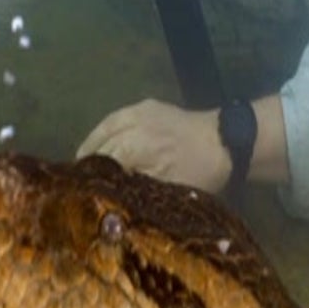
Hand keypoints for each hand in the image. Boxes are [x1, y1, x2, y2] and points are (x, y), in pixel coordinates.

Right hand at [76, 99, 230, 193]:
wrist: (226, 140)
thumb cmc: (200, 172)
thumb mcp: (169, 190)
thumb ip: (135, 191)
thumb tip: (111, 201)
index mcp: (134, 147)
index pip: (101, 164)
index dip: (91, 182)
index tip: (83, 196)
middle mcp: (131, 125)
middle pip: (99, 147)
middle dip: (90, 165)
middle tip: (82, 185)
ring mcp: (138, 112)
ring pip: (103, 129)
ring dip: (92, 147)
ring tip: (83, 165)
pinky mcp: (145, 106)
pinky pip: (115, 118)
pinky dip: (104, 132)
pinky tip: (98, 144)